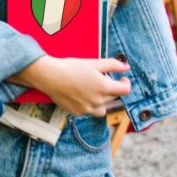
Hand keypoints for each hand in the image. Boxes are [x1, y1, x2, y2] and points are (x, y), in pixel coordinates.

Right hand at [11, 56, 131, 116]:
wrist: (50, 76)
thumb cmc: (71, 67)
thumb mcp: (94, 63)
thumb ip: (113, 65)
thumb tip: (126, 67)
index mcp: (104, 87)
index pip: (125, 90)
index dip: (126, 83)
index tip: (122, 79)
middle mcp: (98, 101)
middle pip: (114, 97)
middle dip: (111, 88)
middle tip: (100, 79)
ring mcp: (87, 109)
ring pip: (103, 108)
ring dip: (103, 100)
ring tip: (93, 90)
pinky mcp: (78, 113)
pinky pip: (89, 112)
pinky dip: (89, 105)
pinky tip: (81, 94)